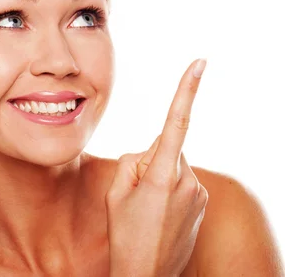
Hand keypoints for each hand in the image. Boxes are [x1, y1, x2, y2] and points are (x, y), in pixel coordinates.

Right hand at [105, 59, 208, 276]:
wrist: (146, 274)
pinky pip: (181, 180)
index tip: (200, 63)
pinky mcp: (202, 202)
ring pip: (173, 164)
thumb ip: (132, 160)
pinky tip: (158, 212)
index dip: (187, 90)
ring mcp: (198, 193)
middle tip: (135, 193)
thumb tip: (152, 151)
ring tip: (147, 207)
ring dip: (158, 176)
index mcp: (161, 175)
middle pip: (165, 148)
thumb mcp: (115, 192)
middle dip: (148, 160)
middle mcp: (187, 180)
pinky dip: (168, 188)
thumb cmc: (126, 234)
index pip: (175, 123)